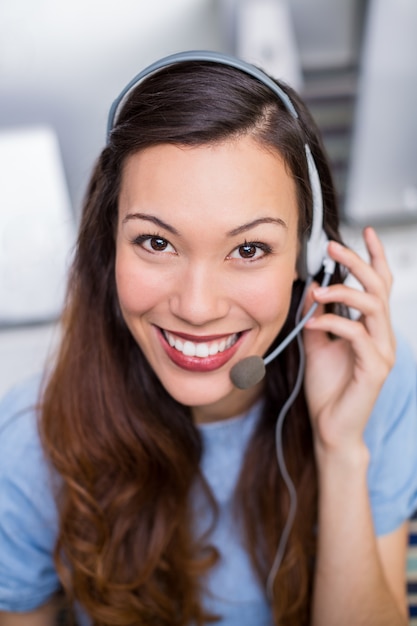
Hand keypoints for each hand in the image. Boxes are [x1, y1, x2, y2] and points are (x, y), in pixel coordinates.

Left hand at [302, 227, 395, 456]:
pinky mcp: (375, 368)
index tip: (365, 233)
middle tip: (333, 246)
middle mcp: (382, 336)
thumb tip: (311, 289)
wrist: (330, 426)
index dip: (374, 257)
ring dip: (344, 291)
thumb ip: (318, 316)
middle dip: (357, 262)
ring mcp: (382, 351)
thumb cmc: (328, 388)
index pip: (379, 285)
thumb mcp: (317, 343)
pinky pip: (357, 335)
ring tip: (318, 289)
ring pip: (374, 306)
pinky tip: (313, 322)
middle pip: (379, 287)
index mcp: (371, 328)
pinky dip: (333, 322)